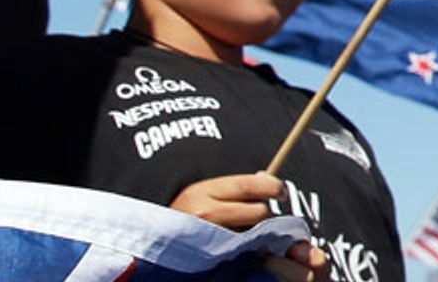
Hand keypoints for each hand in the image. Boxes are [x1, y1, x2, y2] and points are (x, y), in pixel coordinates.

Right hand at [167, 173, 326, 281]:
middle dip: (265, 212)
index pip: (248, 185)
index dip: (272, 186)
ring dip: (257, 229)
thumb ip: (235, 187)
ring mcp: (209, 237)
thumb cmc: (184, 216)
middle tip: (260, 214)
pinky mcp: (213, 257)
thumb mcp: (203, 193)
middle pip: (258, 210)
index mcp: (201, 192)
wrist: (156, 245)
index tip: (281, 190)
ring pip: (255, 231)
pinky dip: (248, 245)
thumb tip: (267, 179)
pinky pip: (245, 248)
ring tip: (242, 229)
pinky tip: (238, 243)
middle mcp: (204, 213)